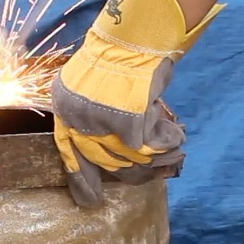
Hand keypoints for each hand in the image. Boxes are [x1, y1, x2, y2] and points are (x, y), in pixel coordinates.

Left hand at [51, 0, 224, 206]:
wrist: (132, 41)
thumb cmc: (112, 58)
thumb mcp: (83, 84)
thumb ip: (86, 114)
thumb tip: (103, 144)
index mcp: (66, 110)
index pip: (70, 154)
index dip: (82, 181)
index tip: (90, 201)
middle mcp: (82, 121)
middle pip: (105, 160)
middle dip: (127, 170)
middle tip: (146, 173)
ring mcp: (106, 125)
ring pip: (131, 157)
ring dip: (153, 159)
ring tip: (171, 157)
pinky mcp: (133, 125)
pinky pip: (153, 145)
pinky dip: (168, 143)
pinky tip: (177, 139)